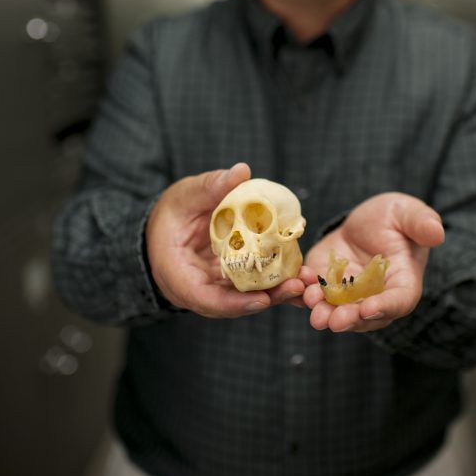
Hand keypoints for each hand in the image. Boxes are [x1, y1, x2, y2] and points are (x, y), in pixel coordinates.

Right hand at [145, 163, 306, 317]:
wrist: (167, 226)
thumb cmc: (172, 212)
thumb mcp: (185, 195)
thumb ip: (211, 186)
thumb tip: (241, 171)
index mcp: (177, 274)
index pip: (204, 298)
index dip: (234, 303)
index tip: (262, 299)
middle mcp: (198, 289)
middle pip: (233, 304)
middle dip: (268, 298)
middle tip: (298, 287)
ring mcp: (216, 288)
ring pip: (247, 298)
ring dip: (279, 293)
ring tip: (308, 282)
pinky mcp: (231, 281)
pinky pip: (253, 286)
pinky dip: (276, 281)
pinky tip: (302, 274)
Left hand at [302, 192, 443, 332]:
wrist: (366, 221)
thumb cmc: (395, 218)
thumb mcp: (408, 213)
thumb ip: (422, 223)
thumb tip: (437, 233)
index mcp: (402, 282)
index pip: (398, 301)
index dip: (384, 307)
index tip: (367, 308)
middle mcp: (375, 297)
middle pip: (363, 317)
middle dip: (346, 319)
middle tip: (330, 319)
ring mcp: (348, 295)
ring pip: (335, 311)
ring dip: (322, 311)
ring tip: (310, 302)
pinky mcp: (324, 285)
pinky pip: (312, 295)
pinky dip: (300, 294)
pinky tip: (292, 284)